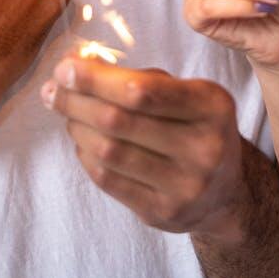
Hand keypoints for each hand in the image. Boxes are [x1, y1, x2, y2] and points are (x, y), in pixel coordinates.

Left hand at [41, 57, 251, 243]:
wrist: (225, 193)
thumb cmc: (194, 129)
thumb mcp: (184, 94)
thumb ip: (137, 78)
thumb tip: (78, 65)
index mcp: (212, 106)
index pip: (142, 90)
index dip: (96, 78)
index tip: (65, 68)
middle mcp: (204, 147)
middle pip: (120, 120)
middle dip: (77, 101)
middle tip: (53, 90)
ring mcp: (185, 185)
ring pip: (109, 152)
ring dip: (77, 128)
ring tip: (67, 115)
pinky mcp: (163, 212)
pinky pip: (109, 180)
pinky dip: (86, 156)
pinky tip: (82, 142)